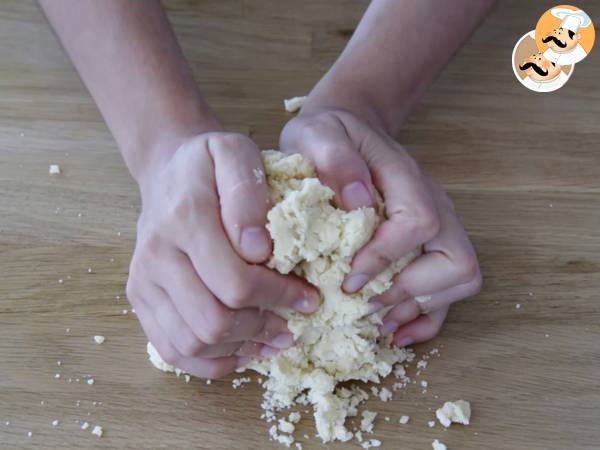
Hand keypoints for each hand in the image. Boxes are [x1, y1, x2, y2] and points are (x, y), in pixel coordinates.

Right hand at [127, 132, 319, 377]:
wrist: (167, 170)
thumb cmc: (209, 163)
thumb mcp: (236, 152)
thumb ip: (247, 192)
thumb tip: (259, 250)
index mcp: (184, 218)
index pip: (236, 282)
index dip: (280, 297)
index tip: (309, 298)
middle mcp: (156, 255)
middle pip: (212, 321)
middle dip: (261, 329)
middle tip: (292, 325)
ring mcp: (143, 281)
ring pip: (191, 343)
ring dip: (239, 349)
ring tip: (271, 337)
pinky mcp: (139, 298)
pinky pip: (171, 350)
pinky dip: (210, 360)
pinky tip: (240, 348)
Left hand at [280, 109, 480, 345]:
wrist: (349, 129)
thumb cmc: (329, 135)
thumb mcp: (316, 133)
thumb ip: (333, 158)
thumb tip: (357, 202)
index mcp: (406, 177)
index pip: (418, 223)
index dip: (387, 257)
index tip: (348, 279)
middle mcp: (434, 204)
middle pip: (457, 260)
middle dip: (411, 292)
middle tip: (364, 305)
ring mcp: (439, 226)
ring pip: (461, 279)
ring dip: (420, 308)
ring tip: (376, 322)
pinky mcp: (431, 245)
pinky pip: (449, 290)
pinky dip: (426, 318)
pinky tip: (394, 331)